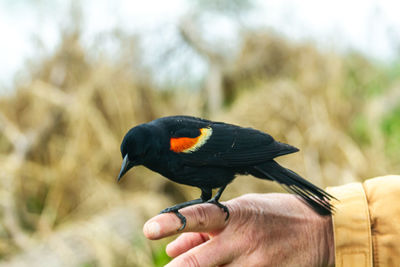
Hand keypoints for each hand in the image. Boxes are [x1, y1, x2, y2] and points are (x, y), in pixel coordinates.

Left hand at [143, 193, 333, 266]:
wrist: (320, 231)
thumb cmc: (272, 215)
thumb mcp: (239, 211)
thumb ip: (204, 231)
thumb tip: (172, 249)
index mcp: (235, 215)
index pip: (198, 216)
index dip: (172, 222)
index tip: (148, 229)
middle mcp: (243, 240)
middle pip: (198, 262)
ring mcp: (256, 265)